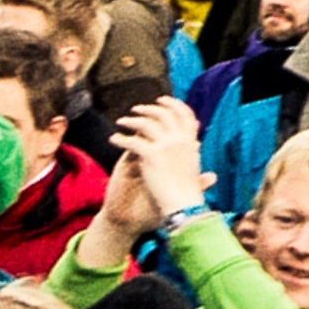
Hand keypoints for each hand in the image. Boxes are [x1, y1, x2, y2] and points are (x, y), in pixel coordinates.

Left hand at [119, 95, 207, 216]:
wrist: (184, 208)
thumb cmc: (189, 193)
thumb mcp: (195, 166)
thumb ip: (192, 151)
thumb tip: (195, 142)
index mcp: (191, 142)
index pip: (185, 115)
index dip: (173, 105)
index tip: (162, 101)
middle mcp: (180, 139)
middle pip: (163, 114)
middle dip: (149, 109)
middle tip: (136, 109)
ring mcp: (166, 145)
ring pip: (145, 124)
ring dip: (132, 121)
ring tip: (122, 122)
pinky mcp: (151, 154)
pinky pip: (132, 141)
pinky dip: (121, 139)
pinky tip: (114, 140)